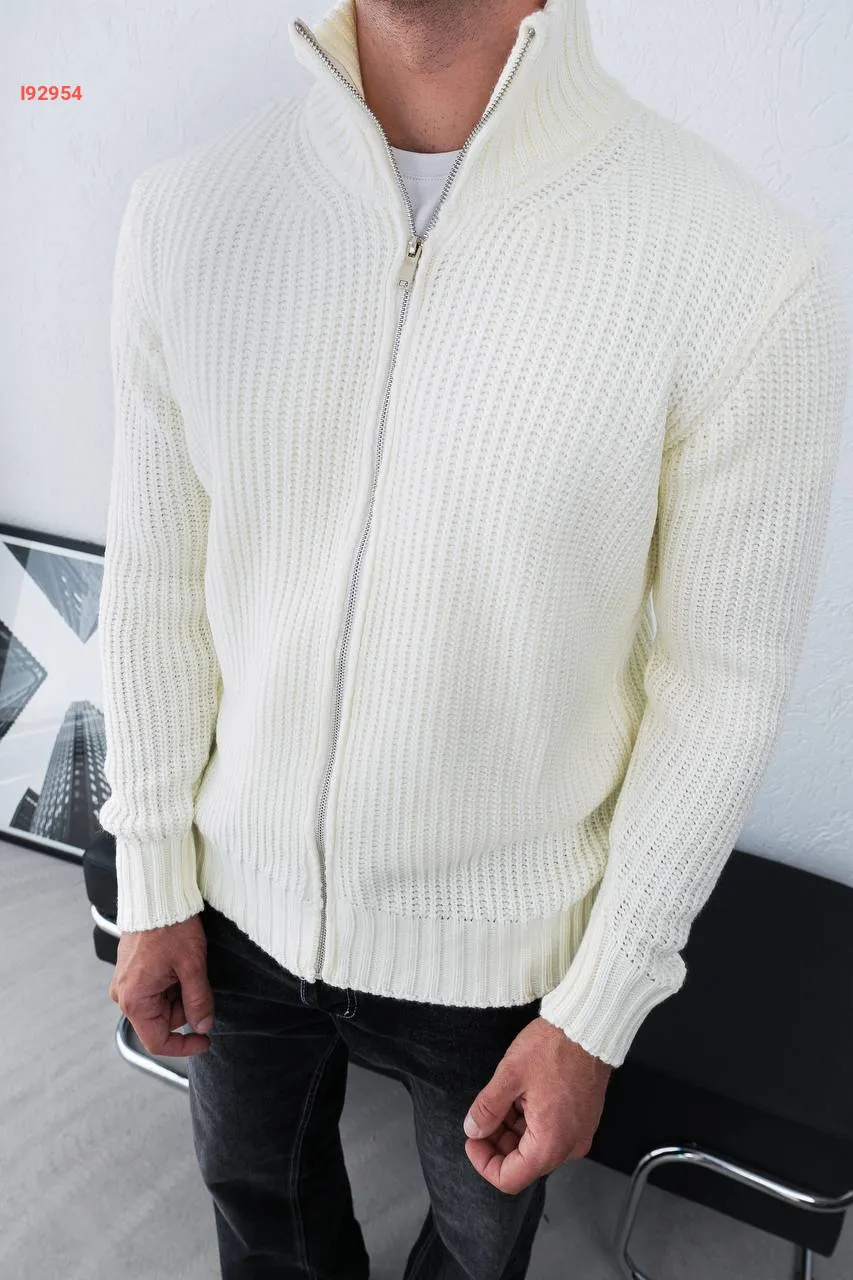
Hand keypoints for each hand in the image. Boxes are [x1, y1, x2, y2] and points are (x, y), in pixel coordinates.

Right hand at [109, 914, 214, 1057]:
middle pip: (161, 1022)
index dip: (184, 1046)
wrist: (155, 898)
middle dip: (184, 1007)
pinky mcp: (130, 974)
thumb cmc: (170, 926)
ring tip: (183, 966)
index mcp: (135, 1000)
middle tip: (194, 979)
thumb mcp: (192, 966)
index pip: (158, 1042)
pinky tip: (174, 965)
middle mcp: (124, 996)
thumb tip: (203, 1025)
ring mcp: (125, 984)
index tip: (205, 1041)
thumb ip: (198, 1001)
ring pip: (160, 1006)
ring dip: (178, 993)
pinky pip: (154, 991)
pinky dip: (170, 984)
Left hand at [462, 1016, 611, 1193]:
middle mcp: (569, 1147)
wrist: (590, 1027)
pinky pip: (551, 1133)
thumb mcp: (510, 1075)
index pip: (510, 1179)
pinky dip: (531, 1123)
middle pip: (524, 1164)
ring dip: (513, 1131)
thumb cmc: (554, 1048)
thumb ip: (488, 1108)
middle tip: (483, 1115)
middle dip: (497, 1144)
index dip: (483, 1163)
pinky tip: (520, 1097)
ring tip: (501, 1100)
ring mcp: (578, 1134)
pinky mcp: (582, 1120)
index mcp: (550, 1143)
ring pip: (536, 1148)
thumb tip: (473, 1129)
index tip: (473, 1139)